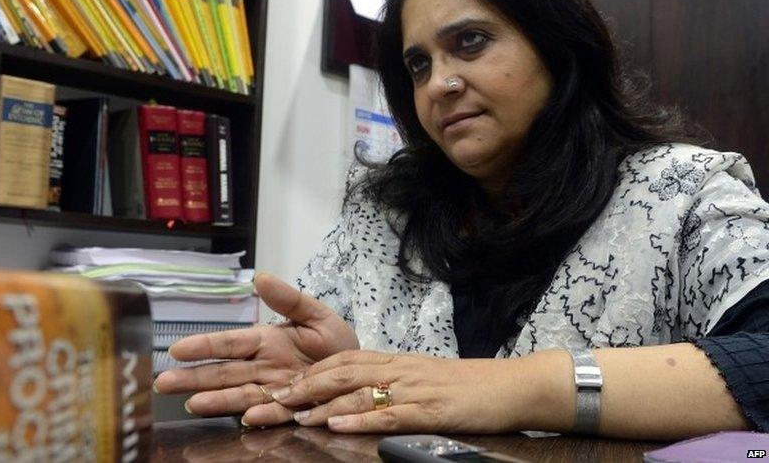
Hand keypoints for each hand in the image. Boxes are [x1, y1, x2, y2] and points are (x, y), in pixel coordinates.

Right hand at [152, 273, 359, 425]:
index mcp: (266, 341)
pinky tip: (245, 418)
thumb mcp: (317, 315)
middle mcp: (263, 367)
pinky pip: (274, 413)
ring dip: (215, 400)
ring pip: (239, 394)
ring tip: (190, 404)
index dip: (203, 346)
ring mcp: (274, 390)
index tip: (176, 349)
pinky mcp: (292, 410)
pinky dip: (261, 415)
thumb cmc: (337, 344)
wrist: (364, 374)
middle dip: (193, 378)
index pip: (229, 342)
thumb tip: (260, 277)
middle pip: (223, 372)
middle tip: (162, 383)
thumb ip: (289, 299)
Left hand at [270, 350, 533, 433]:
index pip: (343, 360)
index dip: (311, 371)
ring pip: (360, 393)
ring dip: (324, 404)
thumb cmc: (465, 386)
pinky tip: (340, 426)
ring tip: (297, 414)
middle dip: (306, 385)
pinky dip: (361, 420)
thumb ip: (390, 380)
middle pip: (342, 373)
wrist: (510, 385)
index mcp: (395, 361)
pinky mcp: (430, 411)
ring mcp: (413, 389)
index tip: (283, 383)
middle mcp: (399, 370)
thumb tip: (358, 392)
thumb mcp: (422, 377)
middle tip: (276, 398)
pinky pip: (390, 414)